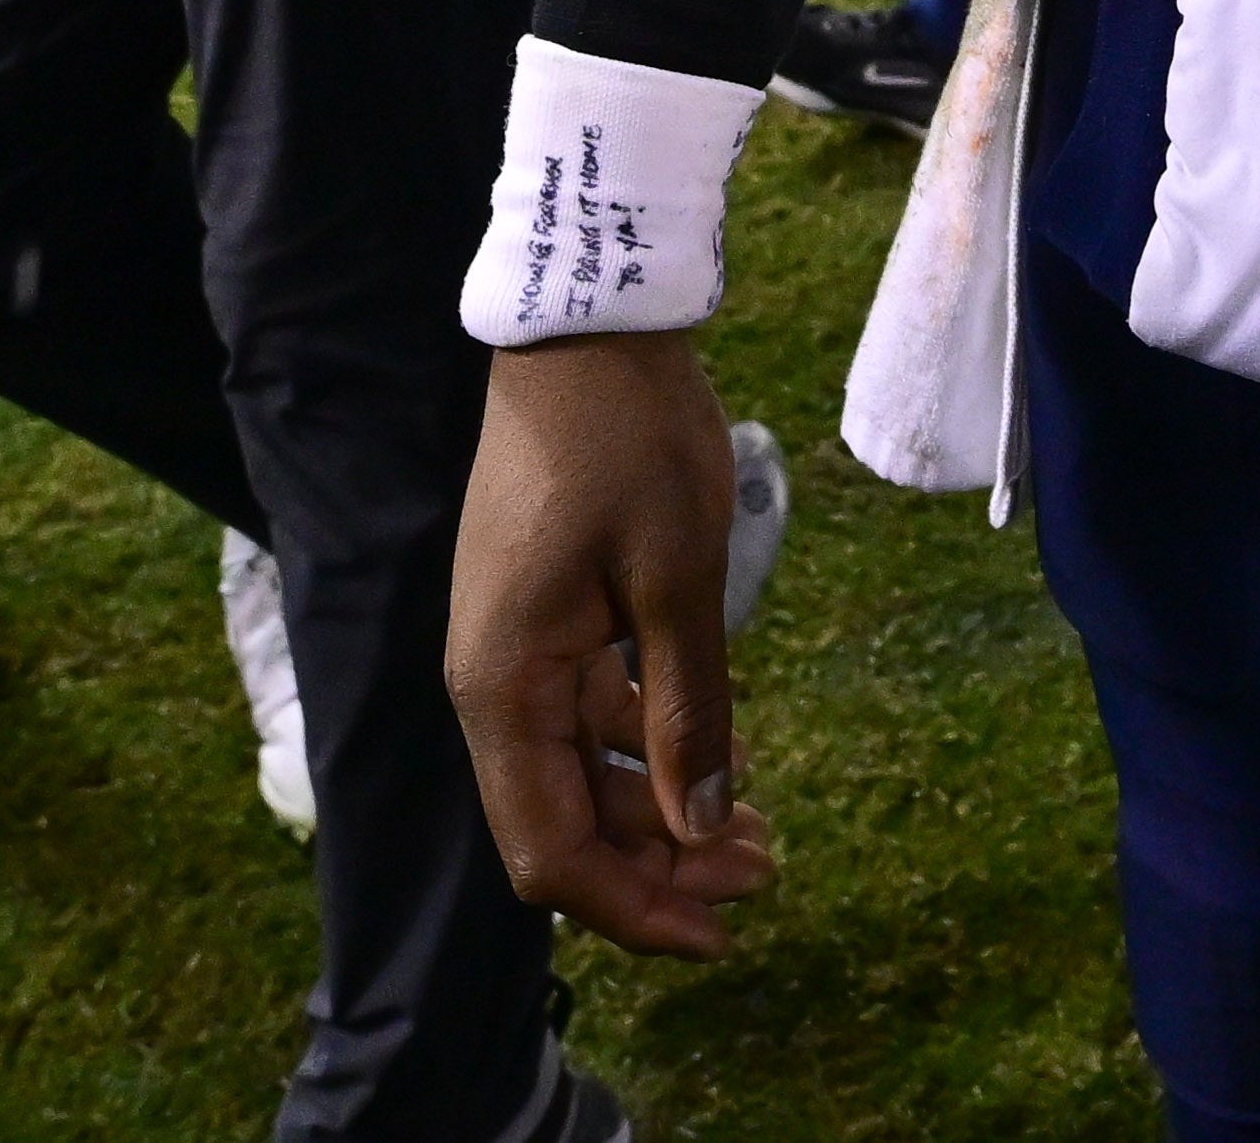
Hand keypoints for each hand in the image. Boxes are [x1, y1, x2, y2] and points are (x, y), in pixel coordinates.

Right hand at [453, 332, 782, 957]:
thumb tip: (705, 828)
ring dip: (661, 810)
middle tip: (766, 873)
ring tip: (762, 826)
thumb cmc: (631, 440)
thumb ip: (689, 710)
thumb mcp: (679, 577)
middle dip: (660, 865)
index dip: (632, 908)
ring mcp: (517, 653)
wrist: (589, 326)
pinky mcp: (545, 622)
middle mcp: (493, 684)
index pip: (549, 853)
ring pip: (580, 775)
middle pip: (563, 825)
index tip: (723, 932)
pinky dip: (649, 747)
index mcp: (504, 687)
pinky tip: (724, 755)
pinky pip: (589, 717)